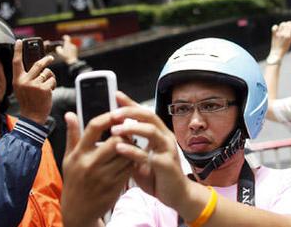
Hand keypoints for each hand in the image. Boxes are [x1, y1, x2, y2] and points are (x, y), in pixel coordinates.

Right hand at [12, 40, 55, 124]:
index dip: (17, 50)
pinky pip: (52, 80)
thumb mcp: (22, 89)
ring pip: (47, 72)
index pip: (16, 62)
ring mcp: (34, 84)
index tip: (19, 41)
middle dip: (46, 59)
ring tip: (47, 86)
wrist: (32, 117)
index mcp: (17, 80)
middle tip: (50, 58)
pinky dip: (53, 85)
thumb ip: (26, 77)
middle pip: (38, 64)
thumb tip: (37, 65)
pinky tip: (49, 92)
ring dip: (50, 78)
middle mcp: (25, 81)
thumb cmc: (29, 102)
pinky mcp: (44, 88)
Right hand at [55, 34, 78, 64]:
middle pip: (68, 43)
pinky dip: (70, 50)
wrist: (72, 61)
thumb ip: (58, 48)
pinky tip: (68, 54)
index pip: (67, 38)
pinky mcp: (76, 50)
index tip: (63, 37)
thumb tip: (59, 47)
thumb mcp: (59, 52)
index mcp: (68, 44)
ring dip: (68, 48)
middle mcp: (72, 45)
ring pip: (70, 46)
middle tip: (63, 48)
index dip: (65, 37)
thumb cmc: (65, 57)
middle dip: (65, 45)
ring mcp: (74, 47)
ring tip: (65, 53)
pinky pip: (72, 49)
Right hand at [62, 110, 132, 226]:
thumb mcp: (68, 158)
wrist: (78, 210)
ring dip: (132, 147)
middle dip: (124, 134)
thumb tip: (70, 113)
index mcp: (79, 154)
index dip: (108, 117)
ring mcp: (104, 176)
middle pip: (116, 140)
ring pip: (127, 154)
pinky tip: (131, 158)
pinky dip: (133, 160)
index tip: (117, 113)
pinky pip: (130, 167)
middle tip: (127, 132)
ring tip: (131, 144)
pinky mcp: (115, 185)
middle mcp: (91, 164)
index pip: (94, 127)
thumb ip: (72, 135)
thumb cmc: (74, 180)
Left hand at [109, 92, 189, 209]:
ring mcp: (167, 150)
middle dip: (130, 112)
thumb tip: (115, 131)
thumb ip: (132, 145)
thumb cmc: (158, 175)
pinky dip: (132, 150)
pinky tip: (119, 148)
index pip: (145, 113)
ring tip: (114, 129)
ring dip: (131, 128)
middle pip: (149, 116)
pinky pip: (148, 155)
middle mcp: (165, 138)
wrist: (177, 195)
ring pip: (151, 131)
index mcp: (160, 133)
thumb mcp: (143, 156)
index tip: (116, 95)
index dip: (131, 103)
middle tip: (112, 114)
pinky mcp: (166, 165)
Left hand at [268, 21, 290, 62]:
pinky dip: (276, 27)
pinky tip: (278, 29)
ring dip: (284, 24)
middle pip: (286, 23)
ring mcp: (278, 33)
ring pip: (282, 24)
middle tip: (290, 25)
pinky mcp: (274, 34)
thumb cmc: (284, 48)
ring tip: (285, 27)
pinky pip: (275, 27)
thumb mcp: (290, 41)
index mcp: (288, 36)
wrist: (276, 53)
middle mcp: (283, 34)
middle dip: (289, 23)